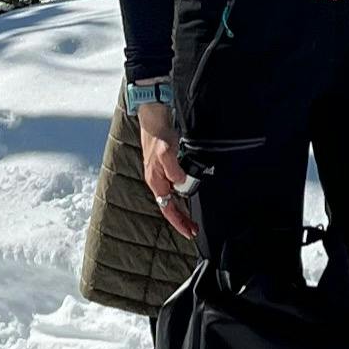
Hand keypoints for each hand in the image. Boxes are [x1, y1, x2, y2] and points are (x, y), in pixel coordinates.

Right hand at [136, 103, 193, 237]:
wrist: (154, 117)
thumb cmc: (159, 134)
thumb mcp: (167, 151)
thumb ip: (173, 169)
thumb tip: (180, 182)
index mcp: (155, 180)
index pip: (167, 208)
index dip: (178, 221)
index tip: (189, 231)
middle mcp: (157, 180)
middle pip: (169, 206)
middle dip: (181, 220)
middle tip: (194, 230)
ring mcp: (161, 174)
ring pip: (172, 198)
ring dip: (182, 210)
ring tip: (192, 220)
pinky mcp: (167, 167)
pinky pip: (174, 188)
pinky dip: (182, 196)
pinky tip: (188, 196)